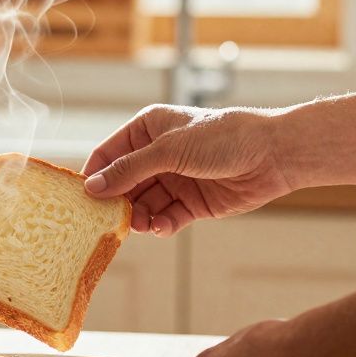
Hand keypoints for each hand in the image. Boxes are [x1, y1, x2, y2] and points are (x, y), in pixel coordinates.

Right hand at [82, 105, 294, 235]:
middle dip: (117, 202)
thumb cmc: (223, 138)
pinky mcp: (192, 203)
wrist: (273, 155)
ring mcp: (175, 180)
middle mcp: (158, 155)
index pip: (109, 154)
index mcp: (148, 130)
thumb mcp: (170, 150)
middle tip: (109, 220)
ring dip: (138, 217)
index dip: (95, 175)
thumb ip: (130, 170)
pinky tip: (162, 227)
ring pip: (143, 204)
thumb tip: (93, 187)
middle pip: (123, 184)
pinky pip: (166, 217)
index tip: (82, 199)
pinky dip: (161, 224)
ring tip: (140, 225)